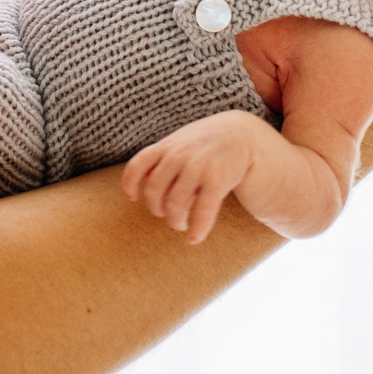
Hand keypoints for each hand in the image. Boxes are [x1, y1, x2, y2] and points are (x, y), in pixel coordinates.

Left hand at [122, 112, 255, 244]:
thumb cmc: (205, 143)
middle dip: (156, 208)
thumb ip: (161, 158)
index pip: (138, 165)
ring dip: (175, 220)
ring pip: (175, 204)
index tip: (133, 198)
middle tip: (163, 215)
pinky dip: (197, 229)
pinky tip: (194, 239)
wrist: (242, 134)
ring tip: (179, 225)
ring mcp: (197, 167)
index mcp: (166, 146)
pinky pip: (203, 211)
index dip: (130, 184)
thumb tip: (142, 187)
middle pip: (154, 190)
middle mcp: (178, 156)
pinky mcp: (217, 180)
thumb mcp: (180, 142)